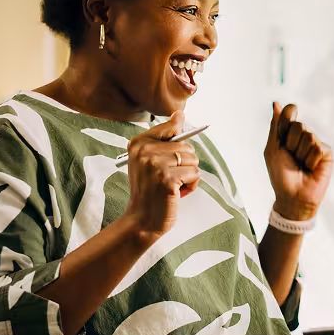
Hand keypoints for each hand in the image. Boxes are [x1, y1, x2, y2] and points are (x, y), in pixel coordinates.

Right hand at [124, 111, 199, 242]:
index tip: (173, 151)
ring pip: (193, 160)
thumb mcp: (150, 160)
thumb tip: (180, 114)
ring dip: (188, 176)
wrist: (141, 220)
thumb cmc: (150, 191)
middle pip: (186, 145)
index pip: (171, 126)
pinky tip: (176, 193)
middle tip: (169, 179)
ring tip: (172, 186)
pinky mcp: (166, 179)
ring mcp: (155, 164)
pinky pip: (194, 174)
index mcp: (138, 143)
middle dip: (185, 164)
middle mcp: (144, 150)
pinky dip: (191, 186)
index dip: (179, 139)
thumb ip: (164, 138)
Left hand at [264, 102, 332, 220]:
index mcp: (288, 132)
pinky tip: (310, 168)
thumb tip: (276, 103)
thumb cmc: (280, 174)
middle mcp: (303, 135)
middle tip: (291, 157)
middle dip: (290, 143)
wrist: (292, 196)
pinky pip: (318, 147)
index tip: (284, 132)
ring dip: (300, 153)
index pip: (290, 111)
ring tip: (300, 165)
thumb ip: (275, 126)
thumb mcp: (272, 148)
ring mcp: (316, 143)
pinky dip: (311, 160)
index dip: (287, 117)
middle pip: (298, 124)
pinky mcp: (327, 153)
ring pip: (309, 135)